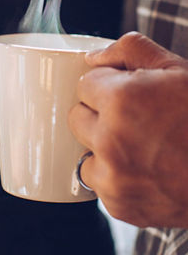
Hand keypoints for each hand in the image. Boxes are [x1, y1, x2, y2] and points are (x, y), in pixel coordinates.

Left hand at [69, 31, 187, 227]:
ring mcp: (113, 177)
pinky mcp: (119, 205)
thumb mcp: (176, 69)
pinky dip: (114, 176)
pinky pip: (98, 182)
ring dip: (102, 147)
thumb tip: (92, 57)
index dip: (107, 86)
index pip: (84, 85)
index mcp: (122, 101)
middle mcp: (111, 140)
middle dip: (98, 114)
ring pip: (83, 152)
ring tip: (139, 146)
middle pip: (77, 117)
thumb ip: (130, 49)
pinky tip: (144, 169)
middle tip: (133, 118)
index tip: (126, 93)